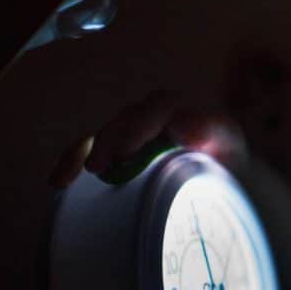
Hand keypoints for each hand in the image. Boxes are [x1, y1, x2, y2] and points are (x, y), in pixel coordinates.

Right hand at [48, 89, 247, 187]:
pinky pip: (91, 151)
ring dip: (83, 153)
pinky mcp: (119, 150)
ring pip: (103, 134)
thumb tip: (183, 123)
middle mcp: (156, 115)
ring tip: (69, 178)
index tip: (127, 150)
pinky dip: (73, 164)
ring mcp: (134, 131)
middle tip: (99, 167)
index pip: (160, 108)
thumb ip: (213, 131)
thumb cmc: (230, 166)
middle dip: (109, 141)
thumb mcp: (232, 149)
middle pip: (125, 120)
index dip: (139, 125)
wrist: (226, 182)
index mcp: (186, 111)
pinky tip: (58, 182)